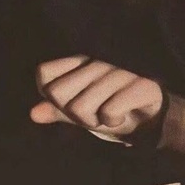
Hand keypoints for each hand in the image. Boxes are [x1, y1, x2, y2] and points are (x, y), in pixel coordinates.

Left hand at [30, 55, 163, 138]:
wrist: (151, 116)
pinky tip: (121, 116)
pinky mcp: (138, 84)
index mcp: (80, 63)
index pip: (44, 73)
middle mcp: (97, 62)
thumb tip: (33, 113)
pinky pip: (108, 112)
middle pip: (58, 93)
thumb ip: (58, 110)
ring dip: (93, 121)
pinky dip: (112, 121)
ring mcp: (118, 71)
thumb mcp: (82, 111)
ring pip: (81, 106)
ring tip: (106, 116)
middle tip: (91, 113)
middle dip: (71, 113)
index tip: (66, 103)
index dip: (49, 94)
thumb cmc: (111, 107)